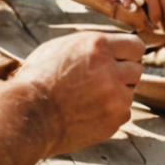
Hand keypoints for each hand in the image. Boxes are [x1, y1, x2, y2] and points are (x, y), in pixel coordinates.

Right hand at [4, 31, 144, 159]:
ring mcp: (115, 97)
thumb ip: (92, 45)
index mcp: (98, 46)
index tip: (121, 60)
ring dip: (116, 94)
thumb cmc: (38, 79)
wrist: (27, 115)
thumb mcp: (61, 47)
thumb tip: (114, 44)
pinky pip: (123, 113)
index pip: (136, 45)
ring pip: (129, 92)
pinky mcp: (113, 120)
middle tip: (101, 81)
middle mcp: (111, 70)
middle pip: (136, 70)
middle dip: (122, 74)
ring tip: (88, 98)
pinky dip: (110, 113)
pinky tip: (88, 112)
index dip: (127, 53)